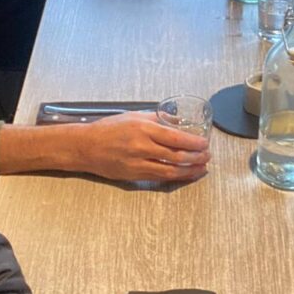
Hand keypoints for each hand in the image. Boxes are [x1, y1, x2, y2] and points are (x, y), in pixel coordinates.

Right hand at [76, 112, 210, 181]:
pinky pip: (160, 178)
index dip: (193, 143)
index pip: (175, 138)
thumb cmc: (108, 129)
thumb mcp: (133, 116)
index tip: (204, 143)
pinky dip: (176, 177)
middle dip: (196, 157)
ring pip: (171, 170)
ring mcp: (138, 163)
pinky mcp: (134, 175)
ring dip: (190, 170)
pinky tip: (186, 174)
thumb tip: (177, 121)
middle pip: (176, 156)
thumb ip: (157, 119)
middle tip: (207, 156)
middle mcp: (142, 147)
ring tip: (202, 167)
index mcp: (143, 129)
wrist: (86, 147)